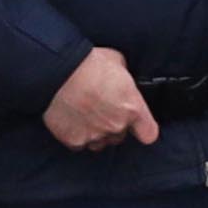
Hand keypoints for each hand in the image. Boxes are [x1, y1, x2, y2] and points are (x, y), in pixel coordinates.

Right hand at [42, 48, 157, 149]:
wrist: (58, 72)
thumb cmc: (88, 63)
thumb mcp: (118, 63)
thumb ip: (125, 80)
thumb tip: (123, 84)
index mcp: (132, 107)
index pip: (148, 133)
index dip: (143, 129)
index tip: (138, 125)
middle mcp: (116, 125)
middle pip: (120, 136)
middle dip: (113, 126)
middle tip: (101, 110)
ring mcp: (95, 135)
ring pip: (100, 143)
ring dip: (96, 133)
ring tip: (85, 115)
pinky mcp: (74, 140)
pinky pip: (79, 144)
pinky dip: (76, 135)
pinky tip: (71, 121)